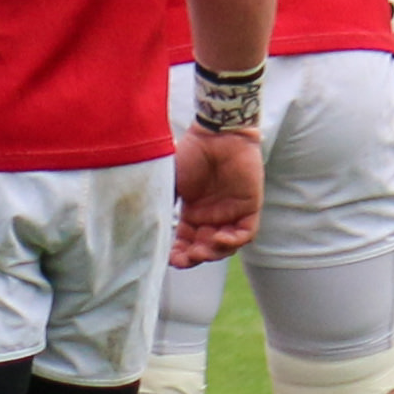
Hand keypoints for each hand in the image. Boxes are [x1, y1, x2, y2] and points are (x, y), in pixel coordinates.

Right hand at [170, 123, 261, 263]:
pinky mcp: (249, 207)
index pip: (186, 241)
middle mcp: (212, 216)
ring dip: (214, 253)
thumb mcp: (171, 181)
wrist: (218, 134)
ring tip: (201, 251)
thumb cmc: (192, 152)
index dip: (179, 253)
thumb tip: (144, 224)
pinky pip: (245, 234)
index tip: (170, 259)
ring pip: (226, 246)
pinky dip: (233, 241)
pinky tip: (219, 238)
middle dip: (195, 257)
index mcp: (193, 212)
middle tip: (186, 258)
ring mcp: (231, 213)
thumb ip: (162, 202)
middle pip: (206, 248)